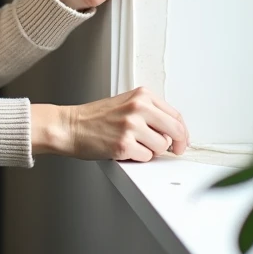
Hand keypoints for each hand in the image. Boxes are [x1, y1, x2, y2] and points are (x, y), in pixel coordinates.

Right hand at [65, 87, 188, 161]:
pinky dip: (138, 158)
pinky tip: (125, 150)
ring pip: (161, 147)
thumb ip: (149, 111)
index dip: (182, 132)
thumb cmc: (94, 117)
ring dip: (151, 151)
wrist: (70, 126)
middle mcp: (138, 108)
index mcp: (141, 95)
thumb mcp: (125, 104)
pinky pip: (146, 158)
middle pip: (175, 131)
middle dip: (176, 144)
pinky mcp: (124, 145)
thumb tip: (172, 129)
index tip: (181, 140)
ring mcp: (131, 126)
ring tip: (135, 145)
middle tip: (173, 149)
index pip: (175, 115)